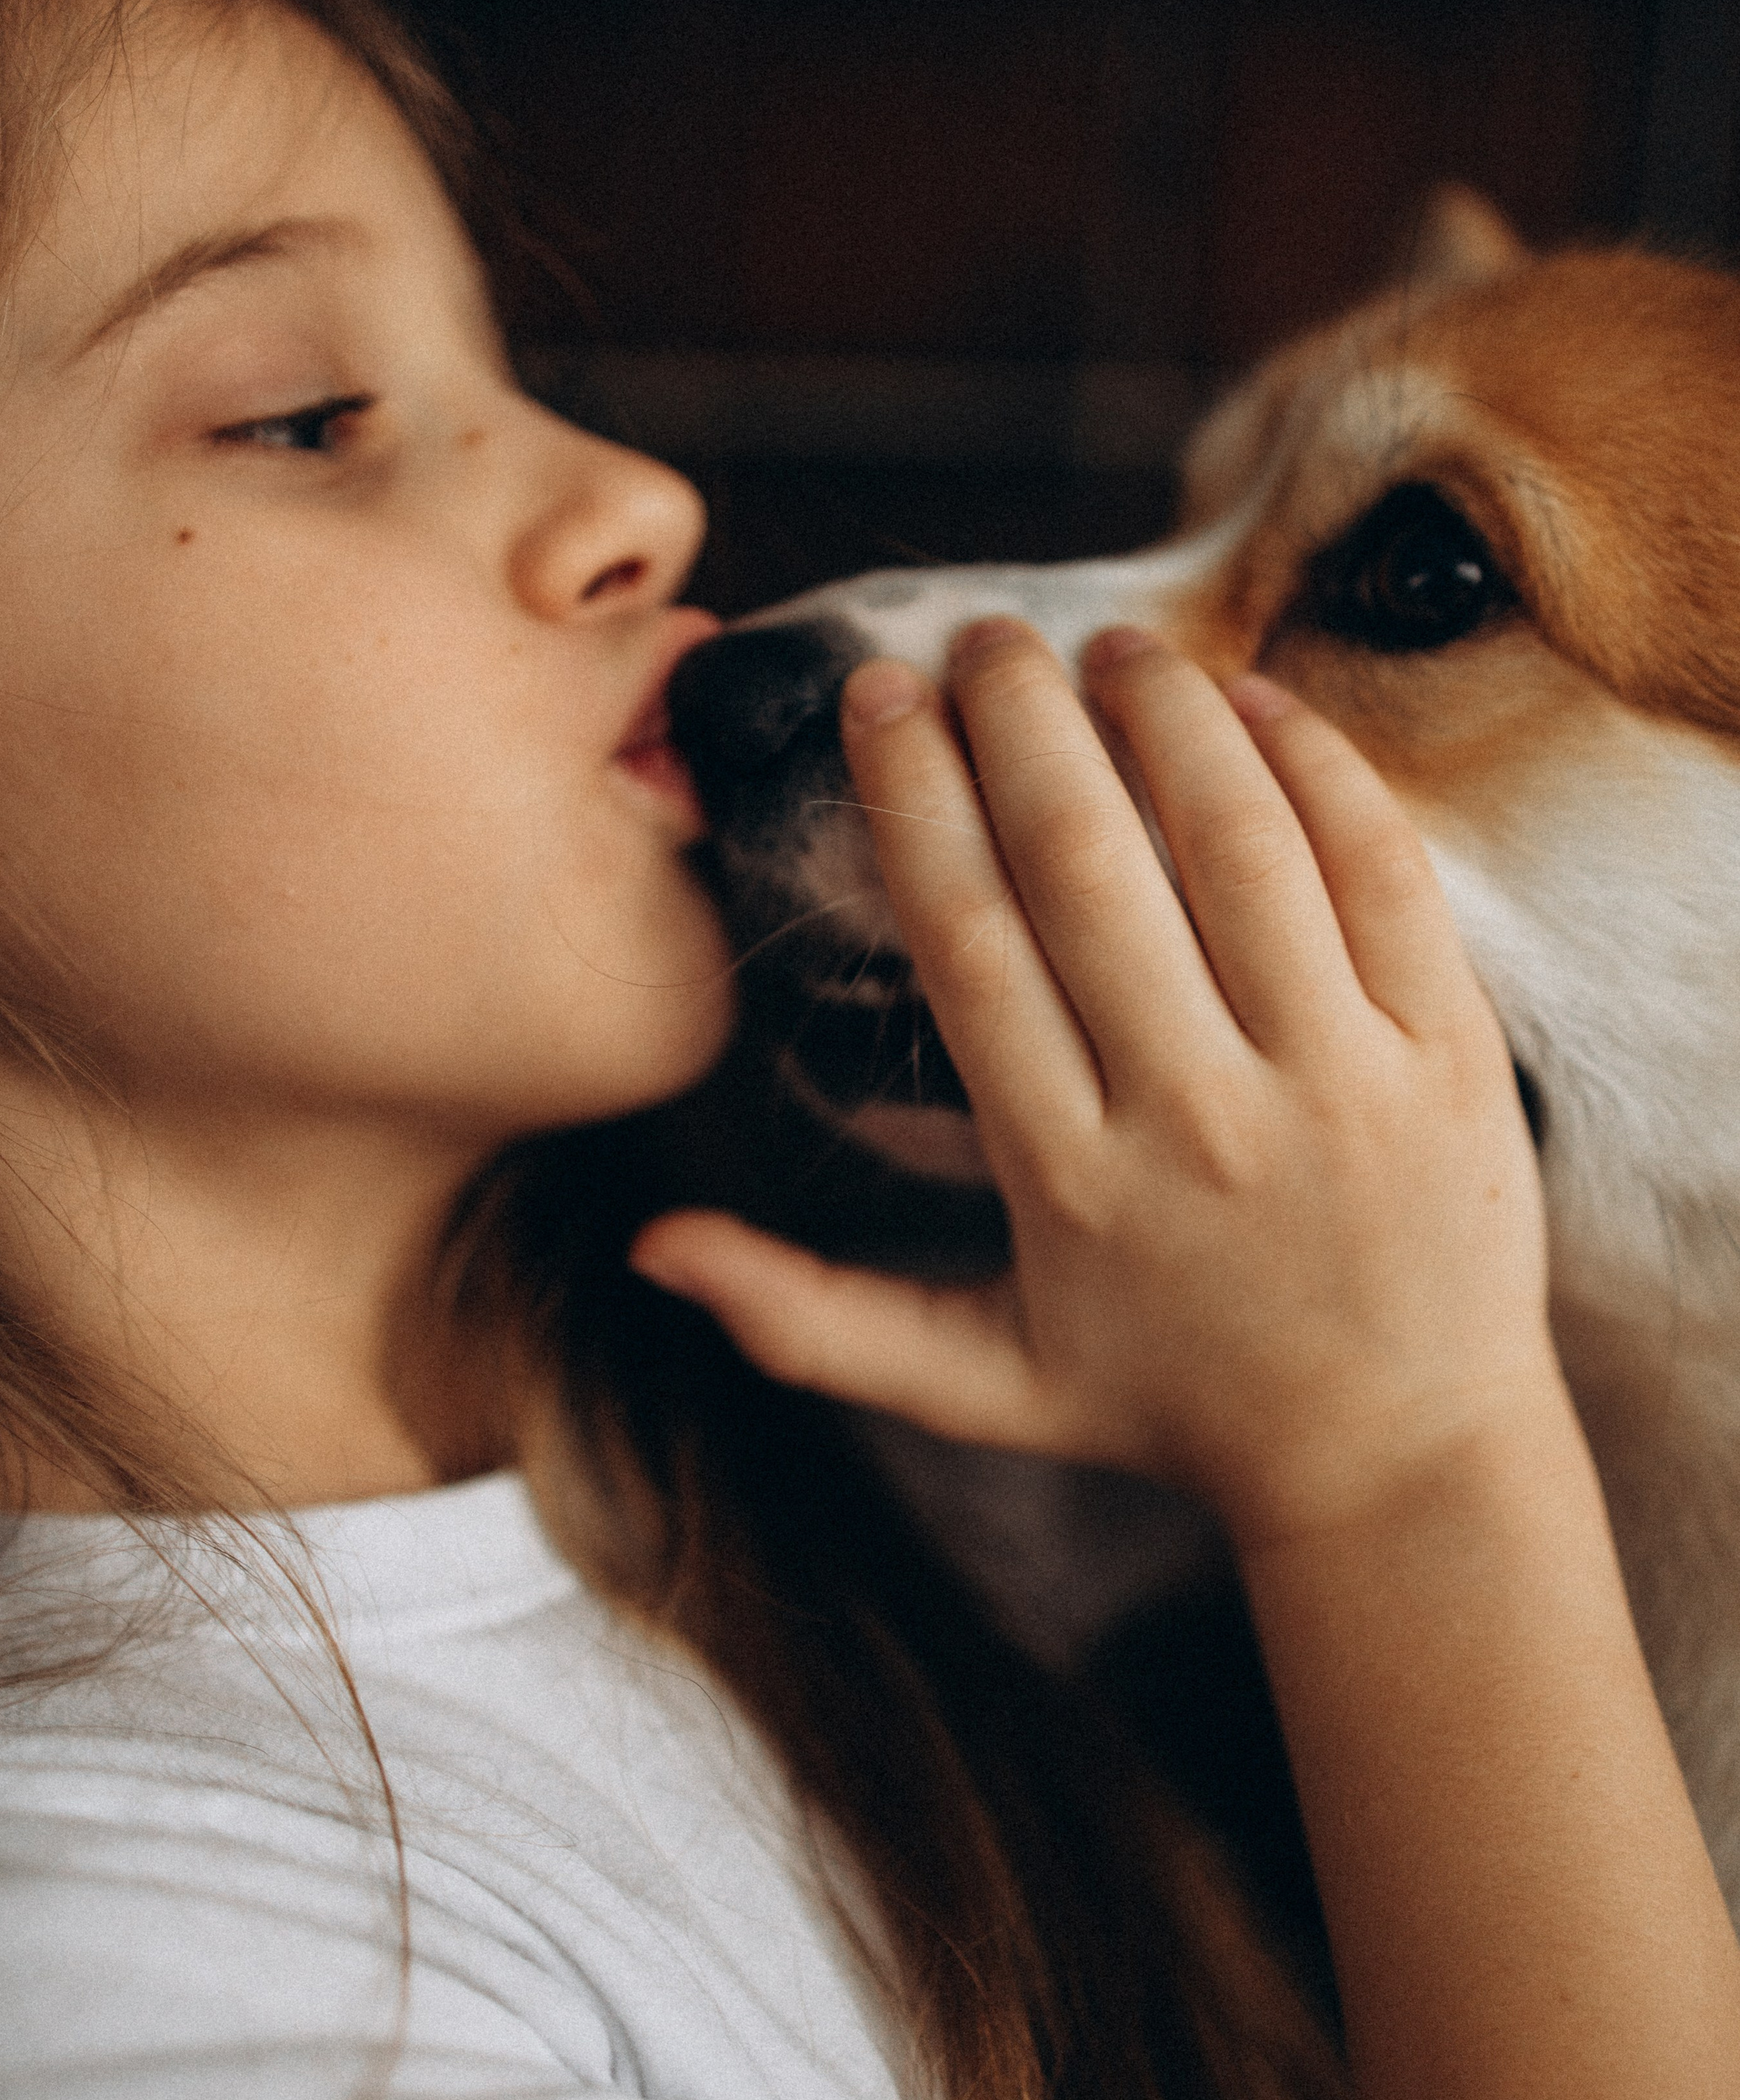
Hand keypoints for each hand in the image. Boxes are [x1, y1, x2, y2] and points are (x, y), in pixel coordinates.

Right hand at [632, 619, 1558, 1551]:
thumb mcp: (979, 1382)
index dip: (913, 797)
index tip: (879, 695)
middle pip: (1086, 866)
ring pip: (1235, 845)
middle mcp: (1194, 1118)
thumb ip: (810, 1319)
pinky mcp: (1449, 1056)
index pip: (969, 941)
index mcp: (1065, 1178)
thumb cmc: (1174, 1404)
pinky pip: (1382, 874)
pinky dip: (1319, 769)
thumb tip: (651, 1247)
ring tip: (1113, 646)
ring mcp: (1335, 1081)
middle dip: (1019, 721)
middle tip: (985, 637)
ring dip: (1164, 715)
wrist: (1398, 1462)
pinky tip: (1257, 703)